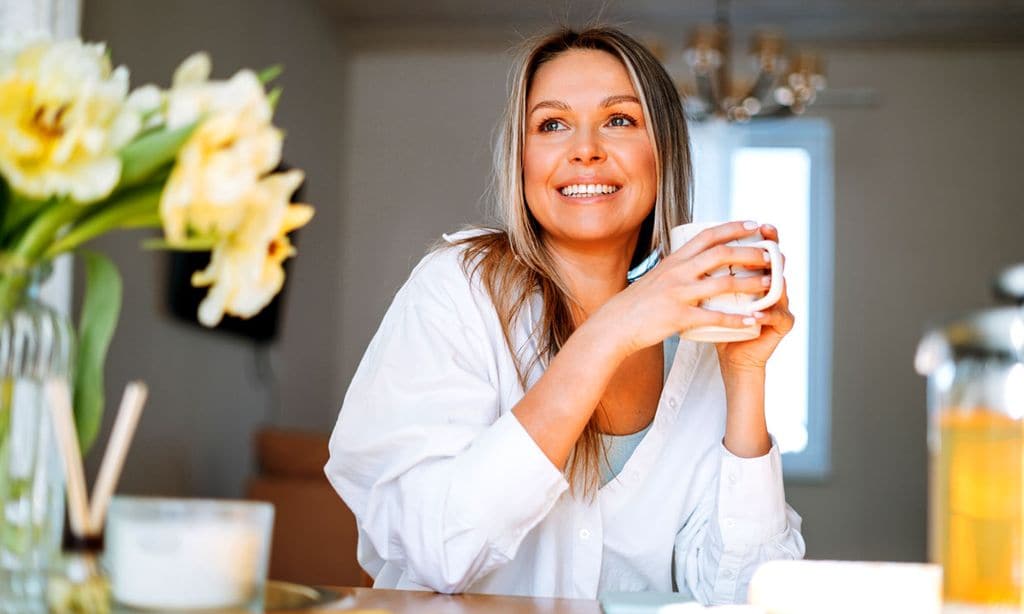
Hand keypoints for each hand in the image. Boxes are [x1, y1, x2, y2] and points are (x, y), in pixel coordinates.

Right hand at [593, 221, 775, 358]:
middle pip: (722, 254)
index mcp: (674, 260)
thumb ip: (676, 269)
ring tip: (772, 286)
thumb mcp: (656, 277)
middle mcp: (678, 272)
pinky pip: (714, 317)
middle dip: (751, 253)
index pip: (708, 236)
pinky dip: (737, 320)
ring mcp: (679, 294)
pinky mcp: (679, 317)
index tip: (754, 224)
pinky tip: (754, 322)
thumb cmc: (636, 304)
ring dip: (751, 284)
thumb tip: (693, 260)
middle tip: (772, 256)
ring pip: (723, 283)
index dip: (733, 227)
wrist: (615, 325)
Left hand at [715, 224, 793, 373]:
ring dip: (772, 281)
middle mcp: (772, 285)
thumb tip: (691, 246)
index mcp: (756, 275)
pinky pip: (778, 317)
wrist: (730, 355)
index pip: (762, 251)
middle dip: (772, 250)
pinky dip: (766, 314)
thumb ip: (709, 273)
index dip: (762, 237)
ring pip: (781, 288)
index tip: (755, 224)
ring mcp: (780, 304)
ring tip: (766, 276)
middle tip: (767, 239)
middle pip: (778, 263)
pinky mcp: (782, 325)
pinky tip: (756, 314)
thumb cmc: (718, 322)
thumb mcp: (711, 293)